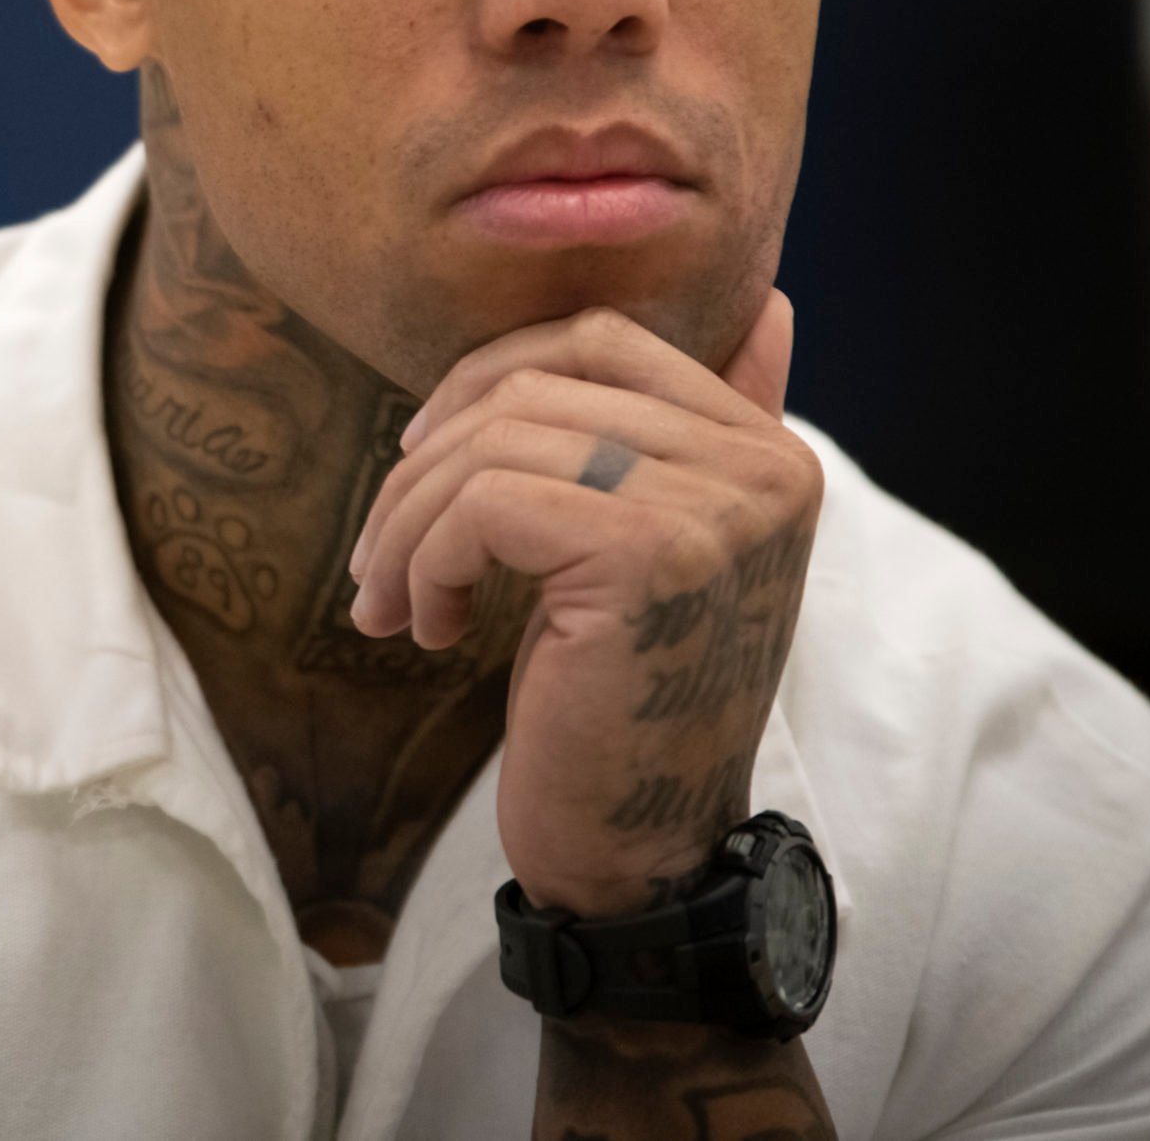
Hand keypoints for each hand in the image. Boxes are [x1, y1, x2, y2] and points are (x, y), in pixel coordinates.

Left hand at [346, 293, 820, 915]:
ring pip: (493, 444)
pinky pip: (484, 505)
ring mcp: (714, 509)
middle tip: (380, 552)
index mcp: (768, 449)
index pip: (599, 336)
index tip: (425, 460)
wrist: (643, 849)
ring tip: (388, 596)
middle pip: (532, 385)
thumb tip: (769, 299)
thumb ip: (703, 432)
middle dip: (425, 462)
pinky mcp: (649, 558)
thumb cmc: (625, 697)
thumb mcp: (667, 547)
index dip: (484, 378)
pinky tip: (427, 627)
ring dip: (406, 523)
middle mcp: (760, 466)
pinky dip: (425, 560)